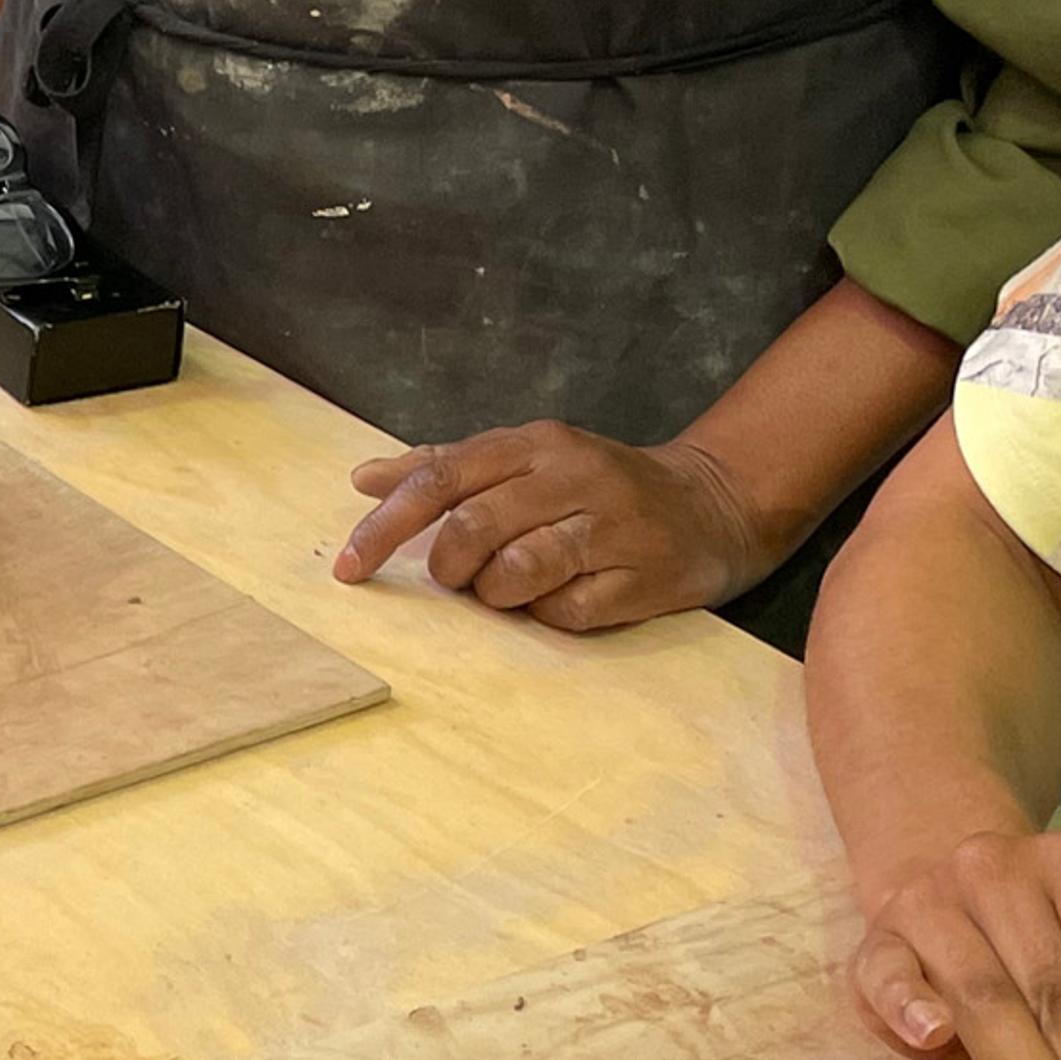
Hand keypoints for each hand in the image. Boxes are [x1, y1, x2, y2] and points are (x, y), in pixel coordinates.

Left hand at [333, 424, 775, 630]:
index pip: (440, 480)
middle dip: (448, 566)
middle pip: (473, 529)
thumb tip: (363, 478)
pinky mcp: (645, 577)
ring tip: (512, 587)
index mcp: (534, 444)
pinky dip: (549, 616)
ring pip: (517, 573)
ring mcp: (614, 526)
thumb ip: (442, 467)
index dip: (385, 527)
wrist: (713, 504)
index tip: (348, 567)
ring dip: (496, 593)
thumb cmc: (594, 486)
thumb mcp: (522, 458)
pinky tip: (565, 598)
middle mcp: (573, 476)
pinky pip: (567, 613)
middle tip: (459, 577)